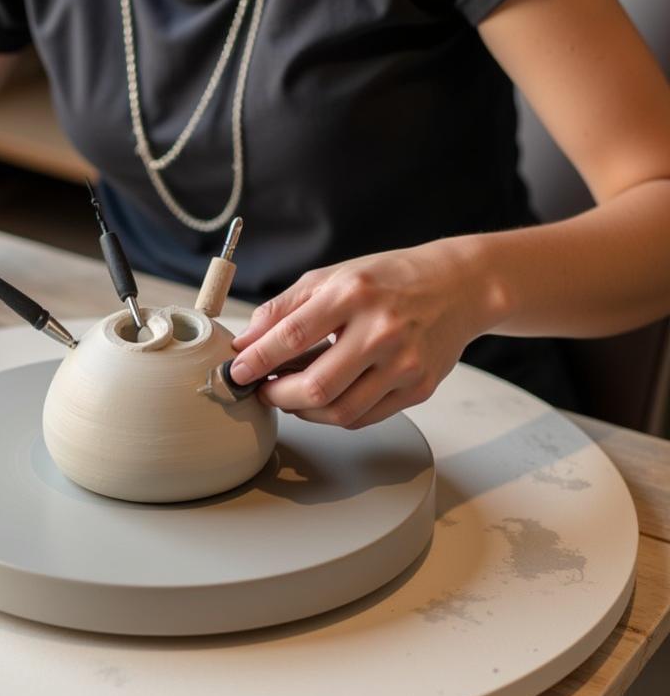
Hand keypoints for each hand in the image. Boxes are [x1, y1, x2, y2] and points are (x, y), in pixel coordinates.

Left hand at [229, 238, 504, 427]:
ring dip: (301, 412)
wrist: (459, 287)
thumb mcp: (330, 278)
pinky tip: (321, 399)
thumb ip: (283, 309)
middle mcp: (382, 330)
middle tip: (261, 392)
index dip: (256, 361)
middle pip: (315, 386)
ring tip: (288, 396)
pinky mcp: (419, 388)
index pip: (292, 337)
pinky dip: (332, 414)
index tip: (236, 373)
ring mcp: (404, 364)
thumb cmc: (387, 280)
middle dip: (276, 396)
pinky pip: (362, 417)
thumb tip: (243, 343)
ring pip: (338, 412)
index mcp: (354, 294)